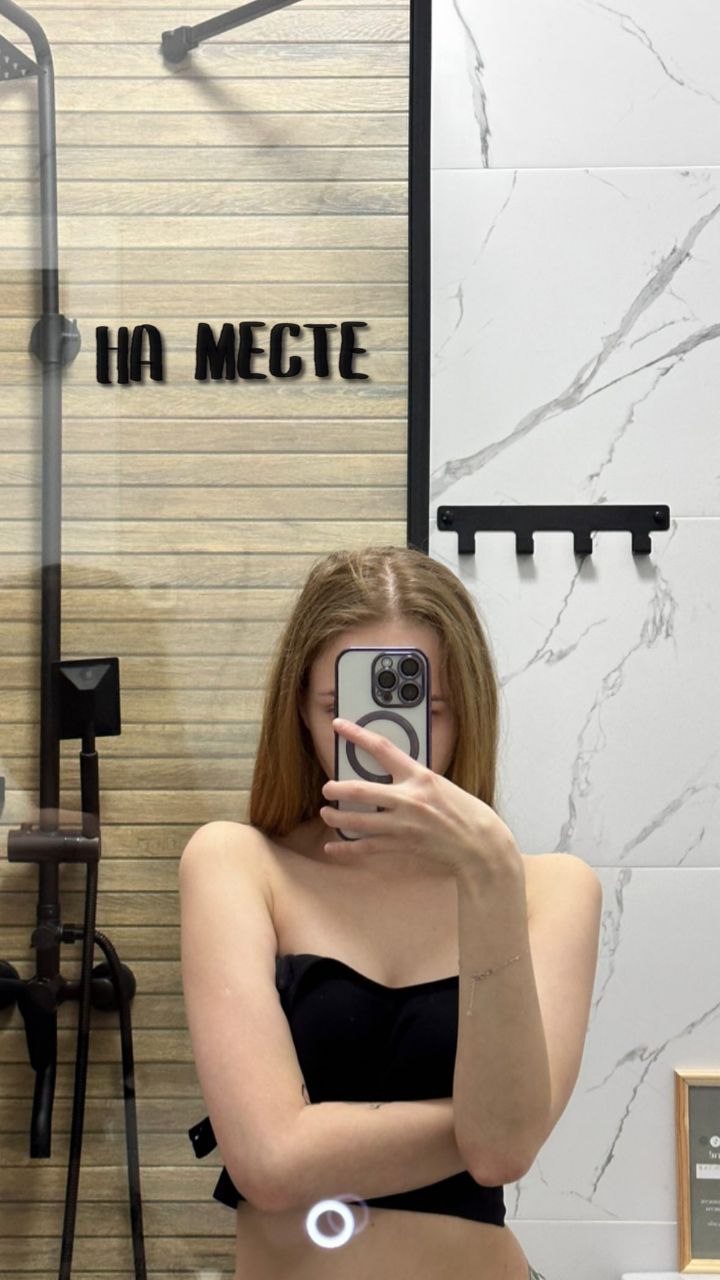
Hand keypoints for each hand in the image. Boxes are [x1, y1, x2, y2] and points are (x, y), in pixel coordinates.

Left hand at [319, 717, 521, 879]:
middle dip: (335, 789)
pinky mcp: (401, 845)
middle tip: (327, 788)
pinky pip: (365, 848)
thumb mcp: (439, 785)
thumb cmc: (464, 812)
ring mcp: (402, 824)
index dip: (358, 735)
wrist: (479, 843)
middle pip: (359, 790)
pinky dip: (345, 849)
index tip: (340, 726)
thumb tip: (389, 777)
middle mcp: (408, 799)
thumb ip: (413, 780)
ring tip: (326, 814)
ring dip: (335, 818)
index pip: (382, 749)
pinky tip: (331, 847)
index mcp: (419, 777)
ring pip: (357, 821)